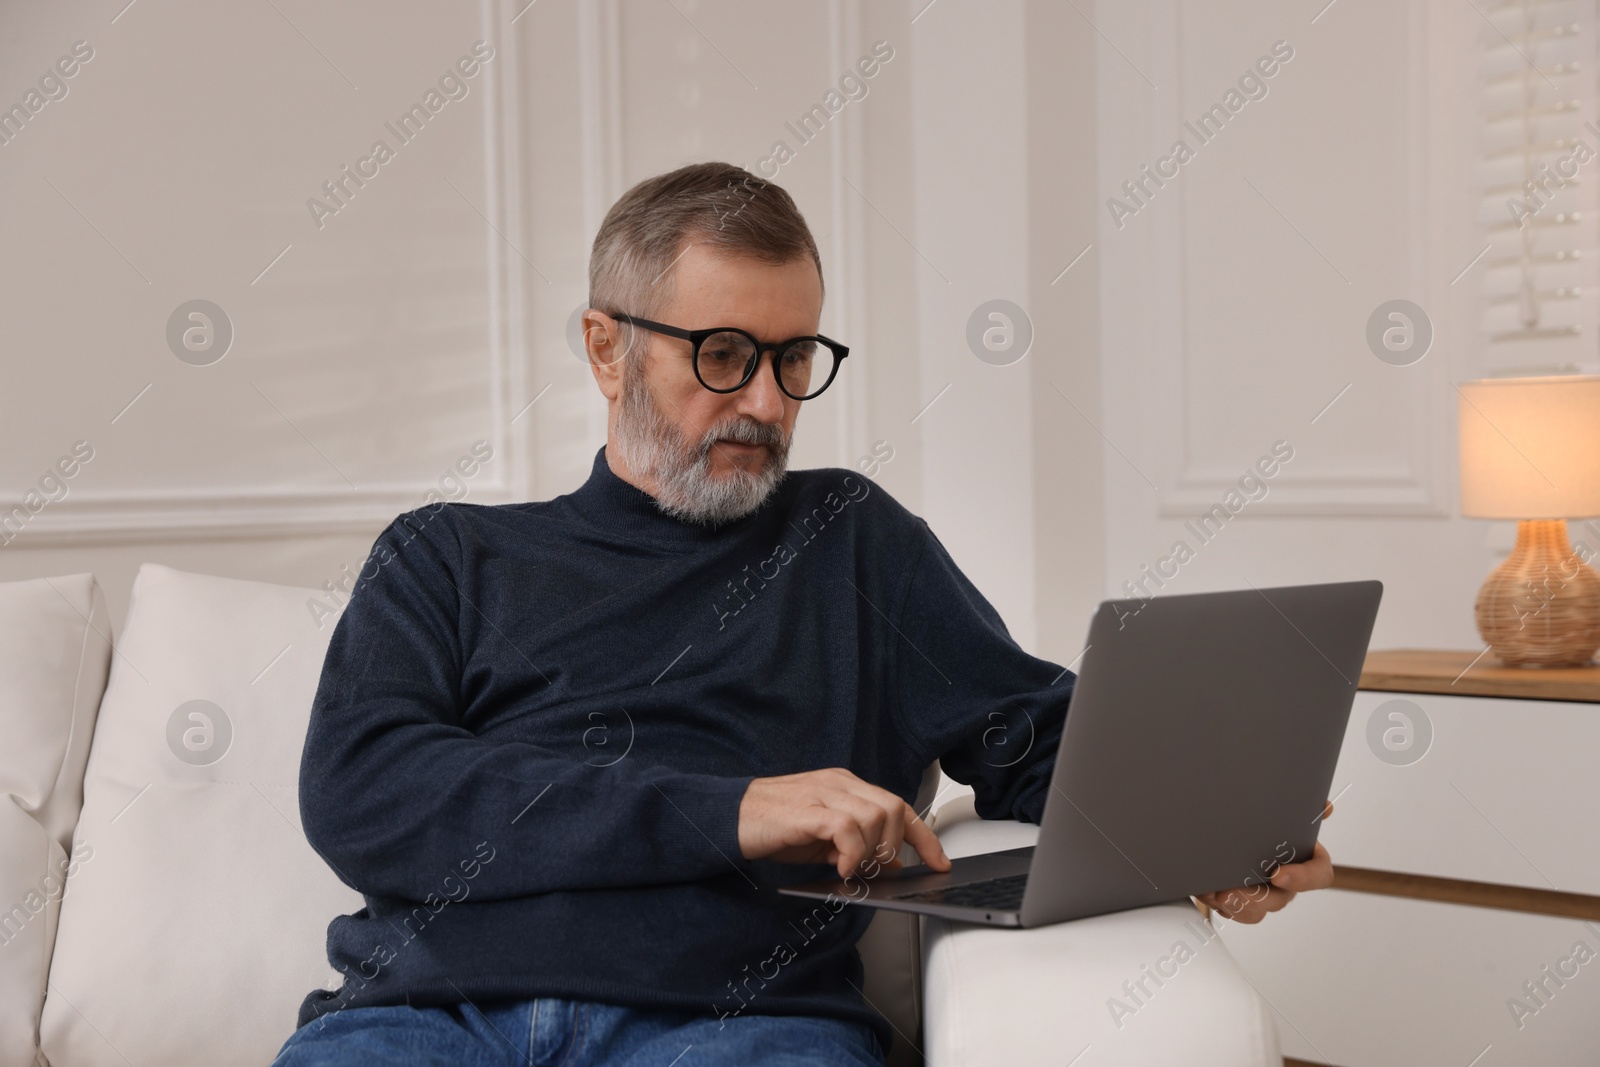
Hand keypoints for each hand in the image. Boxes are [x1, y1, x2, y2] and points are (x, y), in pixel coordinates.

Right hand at [738, 767, 951, 879]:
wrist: (731, 817)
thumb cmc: (774, 827)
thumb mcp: (823, 839)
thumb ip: (855, 845)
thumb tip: (888, 864)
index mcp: (846, 786)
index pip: (898, 805)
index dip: (924, 837)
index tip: (939, 862)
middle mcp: (839, 784)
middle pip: (893, 807)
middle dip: (895, 845)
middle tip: (877, 869)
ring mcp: (824, 793)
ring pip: (875, 816)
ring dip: (871, 851)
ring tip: (851, 868)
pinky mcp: (808, 810)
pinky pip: (847, 827)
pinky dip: (852, 853)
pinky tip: (841, 867)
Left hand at [1195, 799, 1336, 924]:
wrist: (1236, 829)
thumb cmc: (1269, 824)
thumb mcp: (1286, 812)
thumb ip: (1305, 809)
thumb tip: (1324, 807)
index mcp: (1304, 860)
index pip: (1318, 874)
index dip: (1303, 878)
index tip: (1279, 875)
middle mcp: (1285, 883)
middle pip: (1279, 900)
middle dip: (1256, 898)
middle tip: (1235, 890)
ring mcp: (1262, 895)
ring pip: (1254, 911)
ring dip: (1235, 905)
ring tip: (1216, 893)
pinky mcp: (1238, 901)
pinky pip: (1231, 910)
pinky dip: (1216, 902)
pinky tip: (1205, 890)